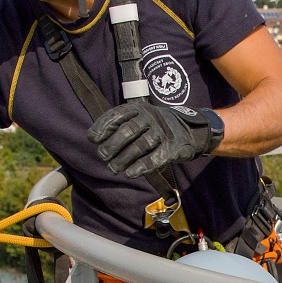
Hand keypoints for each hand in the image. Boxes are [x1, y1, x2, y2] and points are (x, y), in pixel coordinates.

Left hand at [87, 100, 215, 179]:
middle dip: (111, 145)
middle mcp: (150, 118)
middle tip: (102, 156)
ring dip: (123, 159)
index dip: (103, 127)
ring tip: (113, 169)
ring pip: (139, 146)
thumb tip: (93, 137)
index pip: (117, 115)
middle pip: (127, 131)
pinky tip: (130, 174)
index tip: (93, 139)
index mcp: (139, 108)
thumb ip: (119, 125)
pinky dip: (140, 167)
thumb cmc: (155, 127)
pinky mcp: (171, 148)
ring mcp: (162, 132)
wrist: (188, 131)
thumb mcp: (138, 118)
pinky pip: (154, 158)